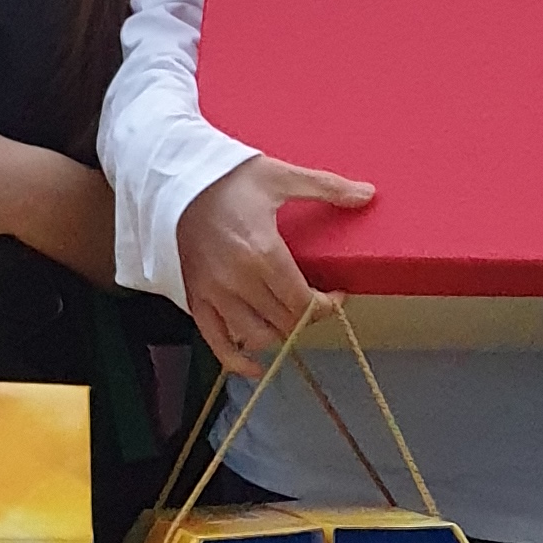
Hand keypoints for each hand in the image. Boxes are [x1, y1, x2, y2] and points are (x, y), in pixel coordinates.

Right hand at [174, 152, 378, 375]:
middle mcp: (238, 281)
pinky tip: (256, 365)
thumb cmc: (227, 178)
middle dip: (307, 316)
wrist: (173, 178)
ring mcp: (214, 294)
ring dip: (280, 333)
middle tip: (316, 301)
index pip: (304, 302)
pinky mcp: (195, 299)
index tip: (337, 294)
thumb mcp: (280, 176)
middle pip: (285, 322)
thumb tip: (369, 194)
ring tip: (289, 317)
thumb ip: (327, 188)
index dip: (327, 306)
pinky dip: (238, 361)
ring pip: (257, 336)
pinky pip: (217, 343)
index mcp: (262, 253)